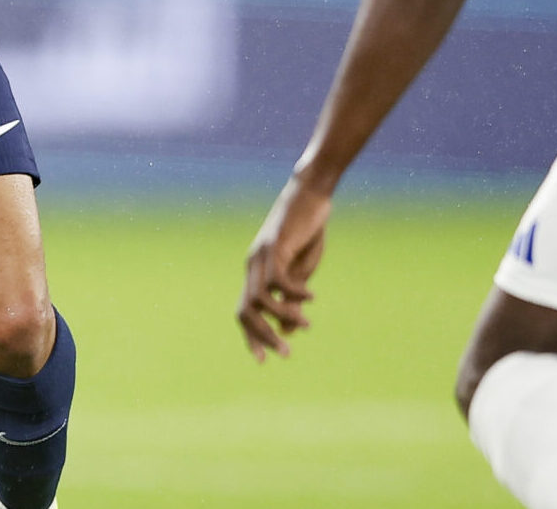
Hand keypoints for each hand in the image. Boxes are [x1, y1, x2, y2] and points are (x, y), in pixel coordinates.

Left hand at [238, 174, 332, 360]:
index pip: (243, 313)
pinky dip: (294, 293)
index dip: (250, 337)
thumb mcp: (301, 272)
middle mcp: (252, 266)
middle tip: (285, 355)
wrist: (310, 195)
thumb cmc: (307, 233)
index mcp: (256, 274)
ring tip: (306, 324)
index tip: (262, 361)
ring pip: (260, 298)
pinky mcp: (275, 246)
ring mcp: (261, 256)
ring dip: (282, 316)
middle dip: (263, 336)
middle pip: (245, 311)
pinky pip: (279, 279)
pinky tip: (312, 297)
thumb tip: (286, 332)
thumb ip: (291, 300)